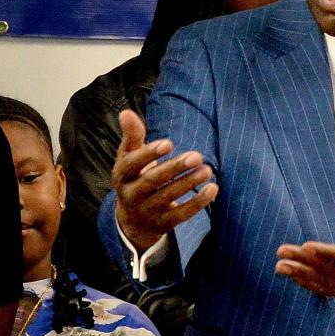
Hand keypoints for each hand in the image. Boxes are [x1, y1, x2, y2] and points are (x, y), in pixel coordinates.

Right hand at [112, 110, 217, 250]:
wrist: (133, 219)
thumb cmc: (135, 177)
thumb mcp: (129, 158)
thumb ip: (132, 136)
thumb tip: (126, 112)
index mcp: (121, 175)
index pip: (133, 164)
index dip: (149, 154)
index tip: (169, 143)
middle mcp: (131, 195)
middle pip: (153, 181)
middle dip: (175, 168)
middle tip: (197, 156)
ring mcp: (147, 211)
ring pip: (169, 197)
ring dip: (189, 183)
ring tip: (208, 170)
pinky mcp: (163, 223)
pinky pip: (182, 214)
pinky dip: (198, 202)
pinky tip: (213, 189)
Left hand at [276, 203, 334, 311]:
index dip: (325, 253)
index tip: (305, 247)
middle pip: (329, 270)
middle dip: (304, 262)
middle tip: (281, 254)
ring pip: (326, 283)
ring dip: (302, 276)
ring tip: (280, 267)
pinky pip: (330, 291)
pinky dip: (312, 286)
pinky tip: (297, 279)